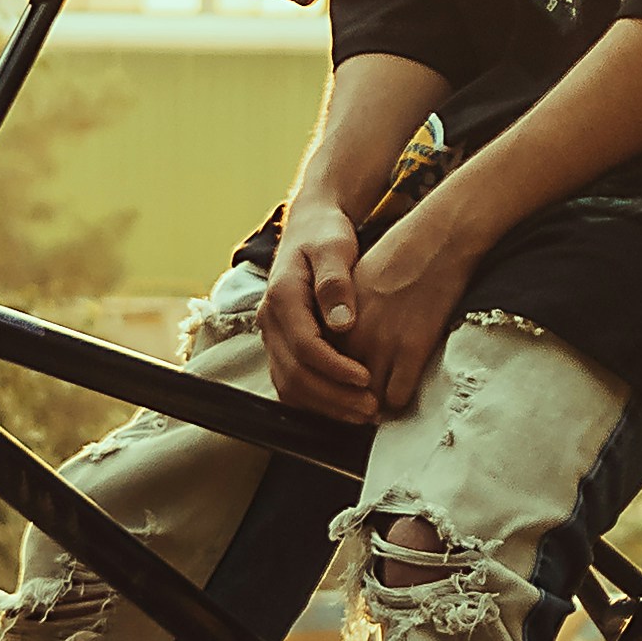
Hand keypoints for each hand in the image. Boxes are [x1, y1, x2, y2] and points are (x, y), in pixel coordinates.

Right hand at [262, 202, 381, 425]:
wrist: (310, 227)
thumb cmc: (326, 235)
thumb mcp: (335, 248)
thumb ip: (336, 283)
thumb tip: (342, 323)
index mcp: (282, 297)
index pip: (304, 346)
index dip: (335, 369)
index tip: (366, 379)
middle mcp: (270, 320)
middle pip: (294, 375)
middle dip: (333, 397)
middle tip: (371, 407)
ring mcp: (273, 335)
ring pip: (289, 385)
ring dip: (325, 406)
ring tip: (362, 413)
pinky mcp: (282, 345)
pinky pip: (291, 383)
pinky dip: (316, 401)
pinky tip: (345, 406)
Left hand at [339, 202, 483, 419]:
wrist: (433, 240)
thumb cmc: (394, 258)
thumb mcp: (349, 286)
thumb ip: (336, 318)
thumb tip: (332, 348)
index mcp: (330, 318)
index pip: (315, 370)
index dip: (325, 386)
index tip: (335, 394)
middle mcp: (351, 334)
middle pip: (337, 390)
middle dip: (345, 405)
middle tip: (357, 409)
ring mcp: (381, 343)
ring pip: (367, 400)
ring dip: (371, 408)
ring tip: (378, 407)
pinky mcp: (412, 348)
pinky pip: (398, 395)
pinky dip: (398, 401)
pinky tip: (401, 394)